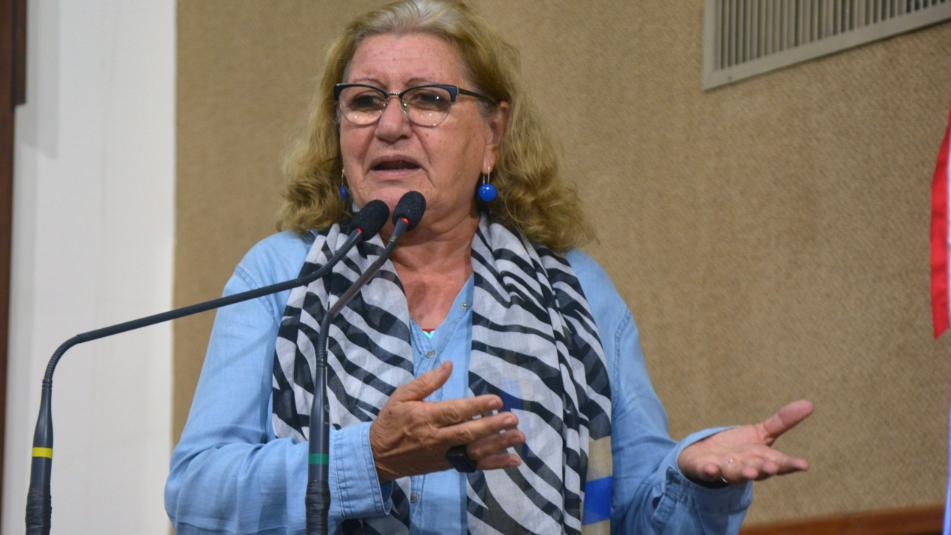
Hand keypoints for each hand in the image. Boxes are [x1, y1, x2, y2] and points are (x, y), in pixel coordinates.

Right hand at [369, 361, 524, 481]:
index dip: (477, 406)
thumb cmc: (391, 421)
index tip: (496, 400)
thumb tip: (449, 366)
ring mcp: (443, 455)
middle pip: (468, 433)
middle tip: (513, 418)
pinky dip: (494, 464)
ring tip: (518, 437)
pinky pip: (473, 466)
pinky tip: (513, 460)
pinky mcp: (447, 466)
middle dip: (493, 426)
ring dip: (499, 445)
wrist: (378, 456)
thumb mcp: (402, 396)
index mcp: (425, 417)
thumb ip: (427, 382)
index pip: (455, 411)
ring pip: (474, 452)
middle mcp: (436, 438)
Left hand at [677, 399, 812, 485]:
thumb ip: (783, 422)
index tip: (804, 465)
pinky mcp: (705, 469)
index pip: (780, 463)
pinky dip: (709, 471)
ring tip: (749, 472)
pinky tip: (711, 469)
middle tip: (773, 467)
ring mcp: (726, 470)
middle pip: (758, 470)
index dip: (791, 464)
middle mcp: (746, 467)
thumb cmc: (739, 448)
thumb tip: (810, 404)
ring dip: (743, 473)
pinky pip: (707, 472)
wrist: (706, 457)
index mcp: (762, 459)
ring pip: (735, 474)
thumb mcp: (761, 433)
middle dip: (765, 469)